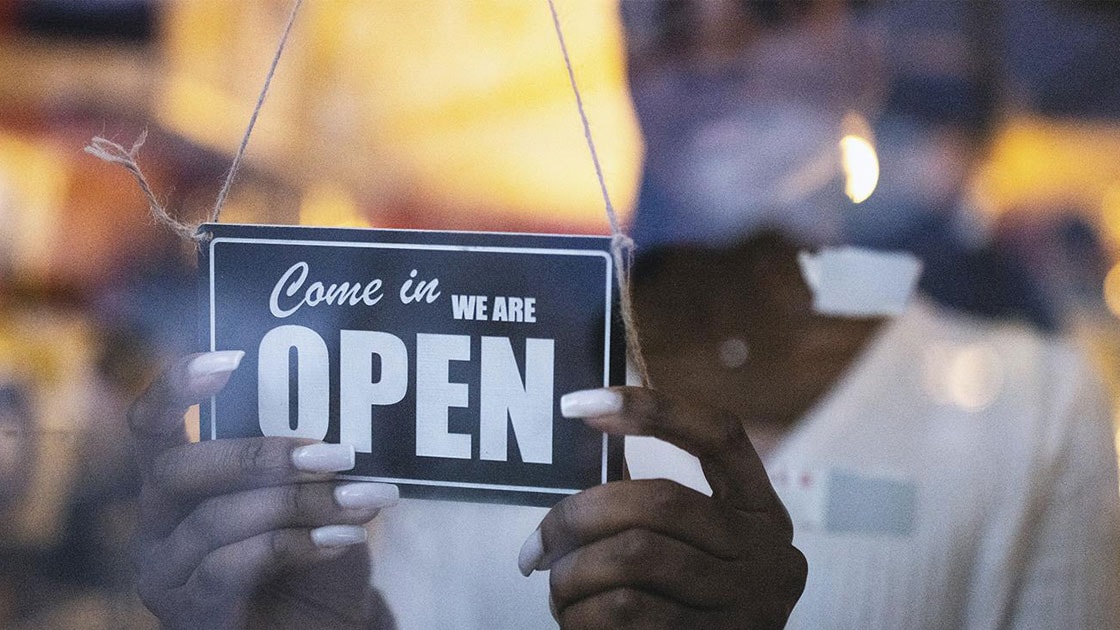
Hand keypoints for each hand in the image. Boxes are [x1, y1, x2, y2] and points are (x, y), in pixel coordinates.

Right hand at [128, 351, 398, 628]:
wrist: (327, 624)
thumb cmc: (316, 551)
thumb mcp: (313, 494)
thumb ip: (308, 454)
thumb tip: (348, 398)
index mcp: (177, 480)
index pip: (150, 425)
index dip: (175, 388)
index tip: (229, 359)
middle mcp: (158, 523)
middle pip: (177, 470)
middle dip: (259, 455)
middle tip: (334, 453)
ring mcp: (166, 573)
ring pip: (215, 521)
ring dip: (298, 504)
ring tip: (363, 501)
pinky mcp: (191, 614)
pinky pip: (230, 568)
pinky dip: (294, 545)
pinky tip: (344, 538)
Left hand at [519, 387, 805, 628]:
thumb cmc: (689, 607)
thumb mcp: (699, 550)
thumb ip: (654, 508)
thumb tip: (580, 451)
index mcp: (761, 512)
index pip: (719, 434)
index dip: (653, 408)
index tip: (578, 404)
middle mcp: (767, 555)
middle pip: (659, 500)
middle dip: (578, 516)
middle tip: (537, 546)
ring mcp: (747, 606)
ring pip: (633, 558)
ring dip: (573, 574)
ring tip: (557, 587)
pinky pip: (624, 612)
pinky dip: (581, 614)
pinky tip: (575, 618)